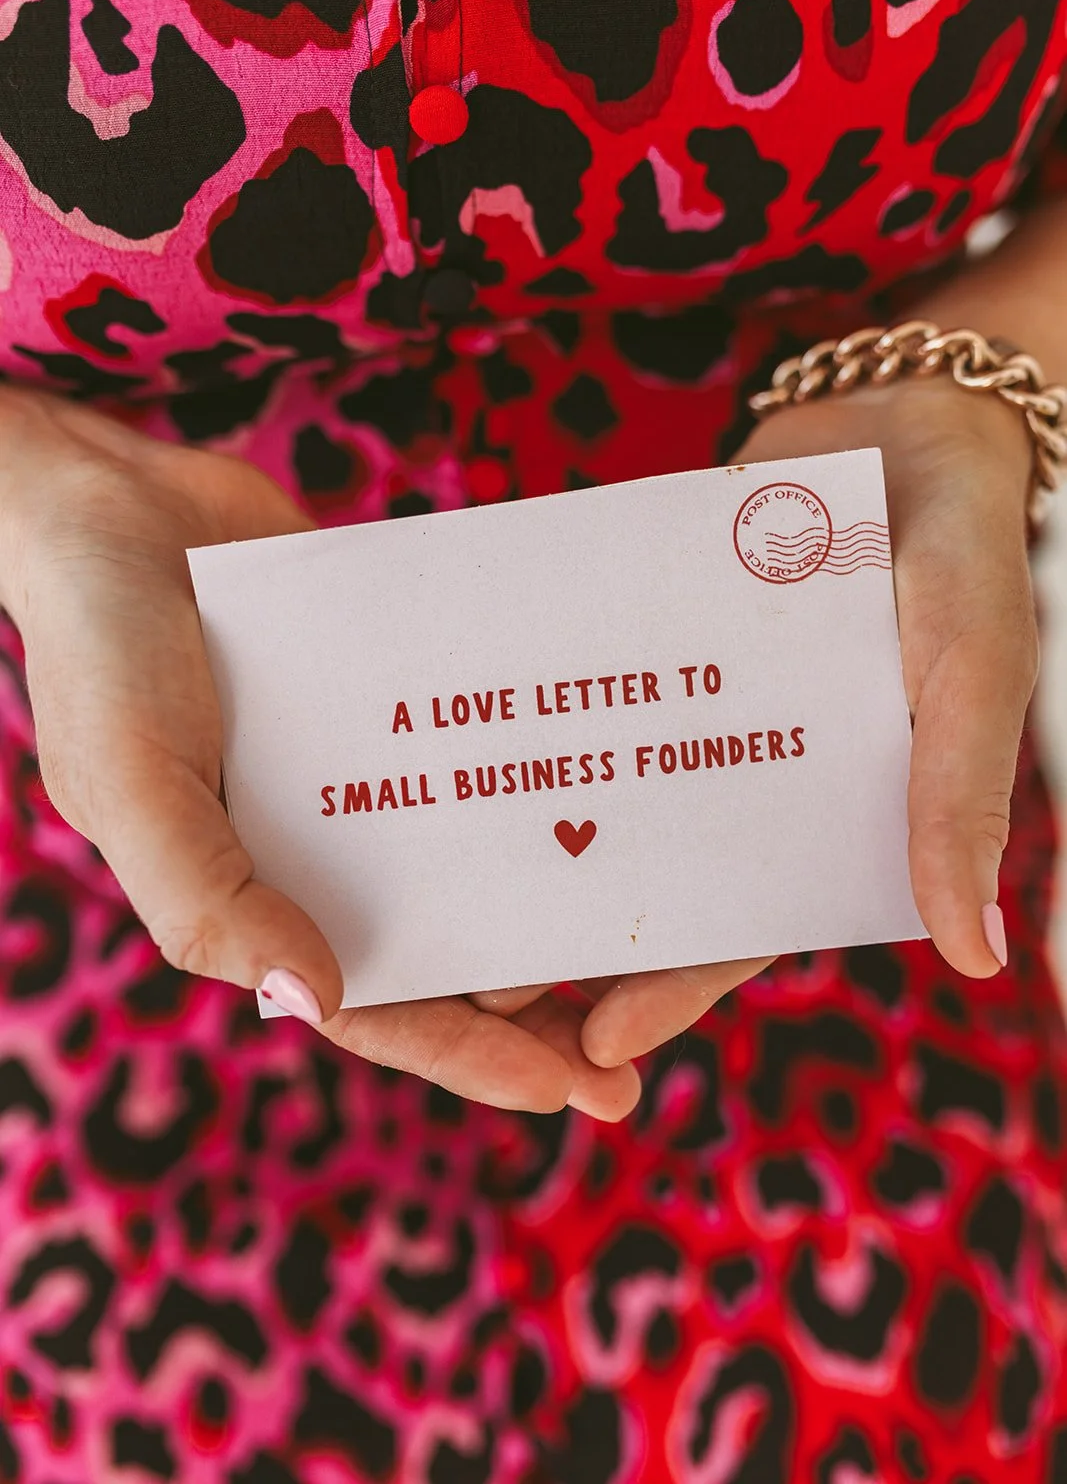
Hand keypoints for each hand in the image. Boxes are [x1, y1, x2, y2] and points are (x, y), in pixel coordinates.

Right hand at [0, 390, 638, 1118]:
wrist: (122, 503)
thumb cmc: (101, 647)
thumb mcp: (132, 780)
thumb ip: (206, 897)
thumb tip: (314, 1005)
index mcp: (251, 892)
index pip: (368, 1004)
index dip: (463, 1054)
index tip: (566, 1090)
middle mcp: (315, 850)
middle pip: (438, 953)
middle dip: (530, 1015)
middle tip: (636, 1064)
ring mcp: (361, 776)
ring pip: (469, 862)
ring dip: (547, 905)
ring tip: (653, 939)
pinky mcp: (395, 698)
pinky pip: (473, 756)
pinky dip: (530, 785)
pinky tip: (611, 795)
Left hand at [474, 376, 1032, 1068]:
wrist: (903, 415)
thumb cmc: (959, 553)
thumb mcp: (967, 671)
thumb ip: (957, 796)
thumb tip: (975, 947)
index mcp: (835, 814)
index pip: (747, 923)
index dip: (679, 986)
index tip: (597, 1044)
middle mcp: (758, 778)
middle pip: (662, 883)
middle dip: (583, 942)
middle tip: (487, 998)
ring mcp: (702, 712)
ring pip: (615, 803)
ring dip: (545, 852)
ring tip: (451, 902)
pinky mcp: (656, 645)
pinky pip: (599, 702)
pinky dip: (549, 736)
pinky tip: (473, 761)